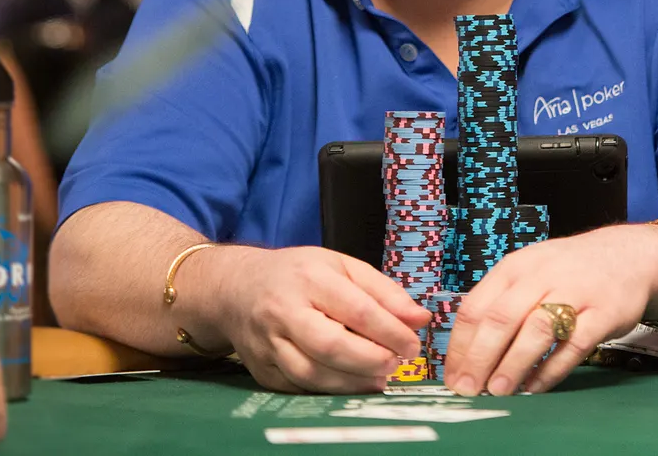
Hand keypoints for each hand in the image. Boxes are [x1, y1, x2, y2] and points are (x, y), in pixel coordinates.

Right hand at [207, 246, 430, 393]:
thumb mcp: (341, 266)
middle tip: (396, 364)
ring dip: (353, 382)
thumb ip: (384, 292)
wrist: (237, 289)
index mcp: (309, 277)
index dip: (389, 331)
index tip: (413, 344)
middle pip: (330, 345)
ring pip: (312, 373)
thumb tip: (420, 319)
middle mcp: (283, 311)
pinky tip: (352, 385)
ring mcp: (268, 343)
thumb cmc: (298, 275)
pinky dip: (330, 392)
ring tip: (380, 379)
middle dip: (371, 360)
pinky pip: (299, 388)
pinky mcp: (261, 370)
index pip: (356, 309)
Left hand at [443, 224, 657, 396]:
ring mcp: (575, 292)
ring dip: (514, 364)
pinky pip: (574, 345)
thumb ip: (500, 303)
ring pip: (537, 330)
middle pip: (502, 318)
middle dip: (480, 358)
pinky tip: (536, 386)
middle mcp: (542, 275)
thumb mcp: (529, 271)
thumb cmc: (569, 270)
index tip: (452, 375)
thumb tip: (465, 352)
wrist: (628, 255)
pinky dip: (552, 369)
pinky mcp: (603, 312)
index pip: (476, 306)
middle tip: (468, 390)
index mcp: (515, 267)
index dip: (460, 346)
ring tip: (499, 391)